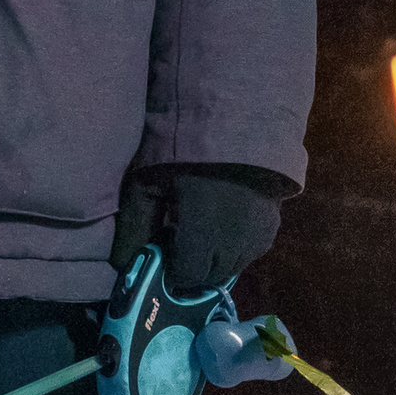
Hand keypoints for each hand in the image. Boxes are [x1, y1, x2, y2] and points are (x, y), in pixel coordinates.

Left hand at [109, 165, 288, 295]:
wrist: (235, 117)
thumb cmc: (182, 148)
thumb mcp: (146, 183)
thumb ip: (134, 228)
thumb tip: (121, 266)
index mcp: (203, 238)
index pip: (187, 277)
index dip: (171, 270)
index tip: (161, 251)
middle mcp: (235, 244)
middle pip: (211, 277)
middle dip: (192, 266)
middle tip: (177, 239)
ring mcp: (259, 234)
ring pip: (234, 266)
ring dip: (215, 258)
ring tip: (200, 228)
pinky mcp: (274, 222)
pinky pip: (253, 249)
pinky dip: (236, 246)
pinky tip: (223, 221)